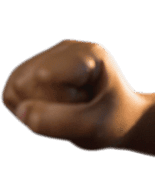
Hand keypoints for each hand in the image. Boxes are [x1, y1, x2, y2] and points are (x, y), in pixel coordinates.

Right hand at [2, 39, 148, 150]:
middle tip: (82, 109)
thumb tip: (22, 112)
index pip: (43, 77)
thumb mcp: (97, 127)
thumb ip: (61, 122)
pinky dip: (30, 113)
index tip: (93, 103)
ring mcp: (44, 60)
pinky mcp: (30, 74)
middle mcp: (63, 50)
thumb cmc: (115, 122)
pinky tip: (56, 111)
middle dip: (49, 108)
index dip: (61, 102)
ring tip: (70, 110)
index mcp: (88, 54)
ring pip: (14, 92)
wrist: (119, 121)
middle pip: (24, 84)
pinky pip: (10, 98)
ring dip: (39, 112)